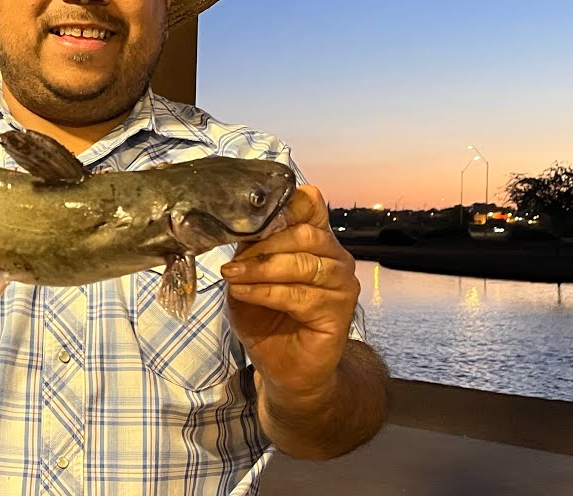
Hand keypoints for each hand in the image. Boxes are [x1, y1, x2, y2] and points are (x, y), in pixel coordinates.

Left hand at [220, 185, 358, 405]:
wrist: (283, 368)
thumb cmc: (266, 318)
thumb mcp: (248, 276)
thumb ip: (248, 250)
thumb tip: (232, 226)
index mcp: (314, 239)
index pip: (310, 204)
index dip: (283, 204)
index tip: (248, 215)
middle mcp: (334, 256)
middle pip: (304, 233)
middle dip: (262, 245)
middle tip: (231, 261)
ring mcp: (341, 284)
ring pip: (304, 263)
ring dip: (262, 269)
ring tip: (232, 277)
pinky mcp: (339, 312)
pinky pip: (301, 295)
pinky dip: (266, 292)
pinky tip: (243, 293)